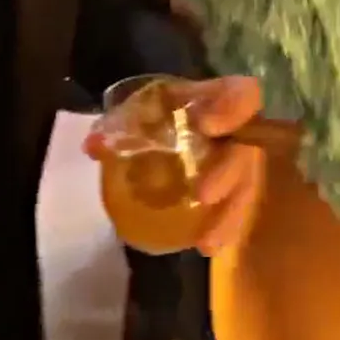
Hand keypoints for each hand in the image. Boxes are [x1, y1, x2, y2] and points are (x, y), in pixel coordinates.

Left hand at [84, 75, 265, 254]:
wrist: (166, 122)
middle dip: (228, 173)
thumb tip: (93, 147)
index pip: (241, 93)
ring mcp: (238, 160)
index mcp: (214, 98)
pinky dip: (223, 228)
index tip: (206, 125)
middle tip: (203, 194)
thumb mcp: (141, 109)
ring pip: (245, 187)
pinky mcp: (234, 187)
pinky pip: (236, 208)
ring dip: (229, 215)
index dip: (232, 106)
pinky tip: (205, 246)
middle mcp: (235, 130)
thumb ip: (120, 122)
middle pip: (245, 150)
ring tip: (207, 243)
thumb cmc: (158, 109)